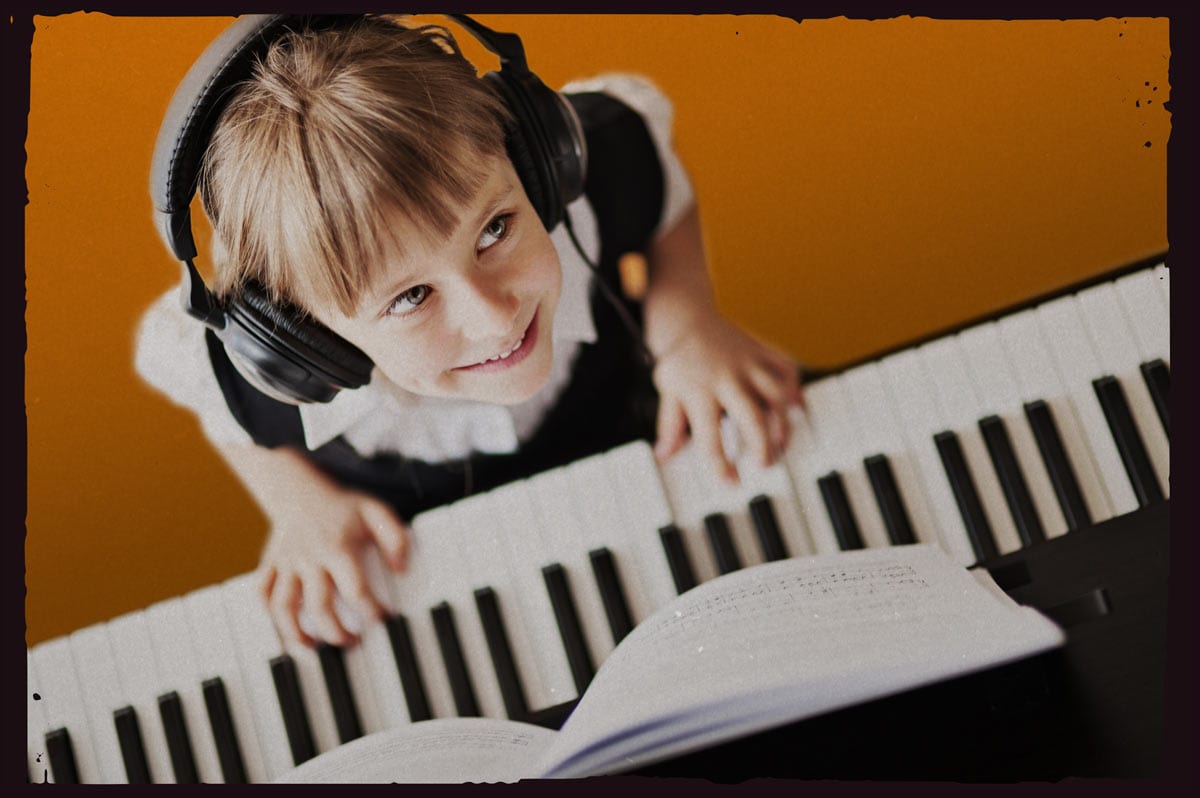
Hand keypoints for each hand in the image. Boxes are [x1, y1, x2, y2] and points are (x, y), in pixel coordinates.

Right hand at [256, 475, 407, 647]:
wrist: (299, 490)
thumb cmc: (342, 506)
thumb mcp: (376, 512)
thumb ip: (395, 538)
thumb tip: (402, 570)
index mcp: (337, 548)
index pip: (355, 589)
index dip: (371, 610)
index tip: (385, 620)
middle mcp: (309, 558)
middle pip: (319, 605)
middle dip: (337, 631)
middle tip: (354, 642)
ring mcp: (287, 563)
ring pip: (283, 606)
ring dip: (296, 632)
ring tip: (313, 646)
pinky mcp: (270, 565)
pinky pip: (263, 594)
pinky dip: (271, 615)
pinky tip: (288, 627)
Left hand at [651, 310, 802, 481]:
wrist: (686, 317)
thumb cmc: (678, 360)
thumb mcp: (668, 394)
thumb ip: (670, 427)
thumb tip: (665, 456)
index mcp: (699, 393)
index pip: (710, 438)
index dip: (722, 465)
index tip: (732, 482)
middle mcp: (726, 379)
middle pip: (752, 417)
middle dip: (763, 446)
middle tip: (765, 465)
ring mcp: (748, 363)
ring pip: (777, 393)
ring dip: (784, 421)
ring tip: (782, 442)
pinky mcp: (762, 351)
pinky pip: (787, 368)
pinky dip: (795, 387)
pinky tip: (796, 406)